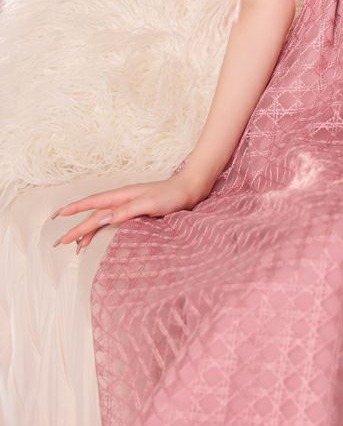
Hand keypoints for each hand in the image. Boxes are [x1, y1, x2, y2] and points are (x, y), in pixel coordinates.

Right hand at [49, 170, 207, 253]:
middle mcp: (124, 200)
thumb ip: (126, 211)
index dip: (74, 211)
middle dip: (76, 227)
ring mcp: (130, 206)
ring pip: (102, 219)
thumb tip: (101, 219)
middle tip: (59, 242)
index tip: (57, 217)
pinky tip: (101, 237)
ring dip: (88, 231)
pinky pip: (114, 222)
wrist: (191, 189)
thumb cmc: (173, 195)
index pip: (93, 204)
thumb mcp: (150, 204)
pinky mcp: (138, 212)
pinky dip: (103, 230)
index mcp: (123, 196)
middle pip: (94, 214)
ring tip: (76, 246)